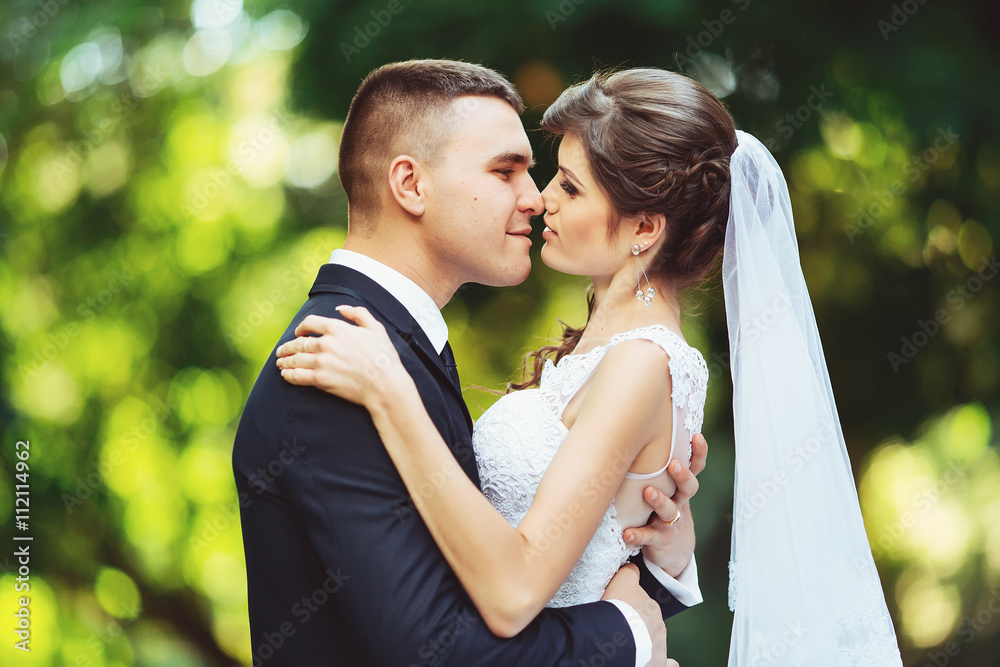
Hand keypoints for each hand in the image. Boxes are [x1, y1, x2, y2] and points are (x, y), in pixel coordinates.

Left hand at [275, 306, 406, 405]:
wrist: (385, 385)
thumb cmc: (383, 357)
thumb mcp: (376, 328)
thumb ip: (358, 313)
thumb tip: (340, 308)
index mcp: (337, 328)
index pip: (309, 323)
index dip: (301, 327)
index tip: (298, 332)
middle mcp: (326, 343)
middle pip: (298, 342)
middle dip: (288, 347)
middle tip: (282, 351)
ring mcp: (321, 362)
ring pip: (295, 359)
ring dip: (285, 360)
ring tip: (280, 363)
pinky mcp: (320, 380)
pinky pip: (297, 376)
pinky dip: (288, 375)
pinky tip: (285, 375)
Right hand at [602, 564, 667, 665]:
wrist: (619, 637)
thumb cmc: (619, 609)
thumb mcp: (622, 581)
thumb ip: (629, 572)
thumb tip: (633, 567)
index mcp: (651, 608)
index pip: (643, 605)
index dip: (632, 608)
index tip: (623, 611)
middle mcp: (659, 626)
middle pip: (650, 623)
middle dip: (640, 625)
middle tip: (624, 628)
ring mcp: (659, 646)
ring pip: (656, 641)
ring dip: (647, 642)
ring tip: (633, 645)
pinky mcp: (658, 663)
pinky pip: (668, 664)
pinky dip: (667, 663)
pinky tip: (663, 662)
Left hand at [622, 434, 706, 576]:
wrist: (673, 550)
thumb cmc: (665, 508)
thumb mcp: (668, 489)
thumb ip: (659, 467)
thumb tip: (642, 430)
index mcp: (681, 488)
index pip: (695, 468)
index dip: (699, 453)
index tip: (697, 436)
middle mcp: (680, 503)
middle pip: (689, 488)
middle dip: (682, 476)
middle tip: (674, 464)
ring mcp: (672, 523)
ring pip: (670, 512)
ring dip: (660, 501)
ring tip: (648, 492)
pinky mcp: (660, 540)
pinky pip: (650, 537)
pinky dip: (638, 535)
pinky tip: (627, 533)